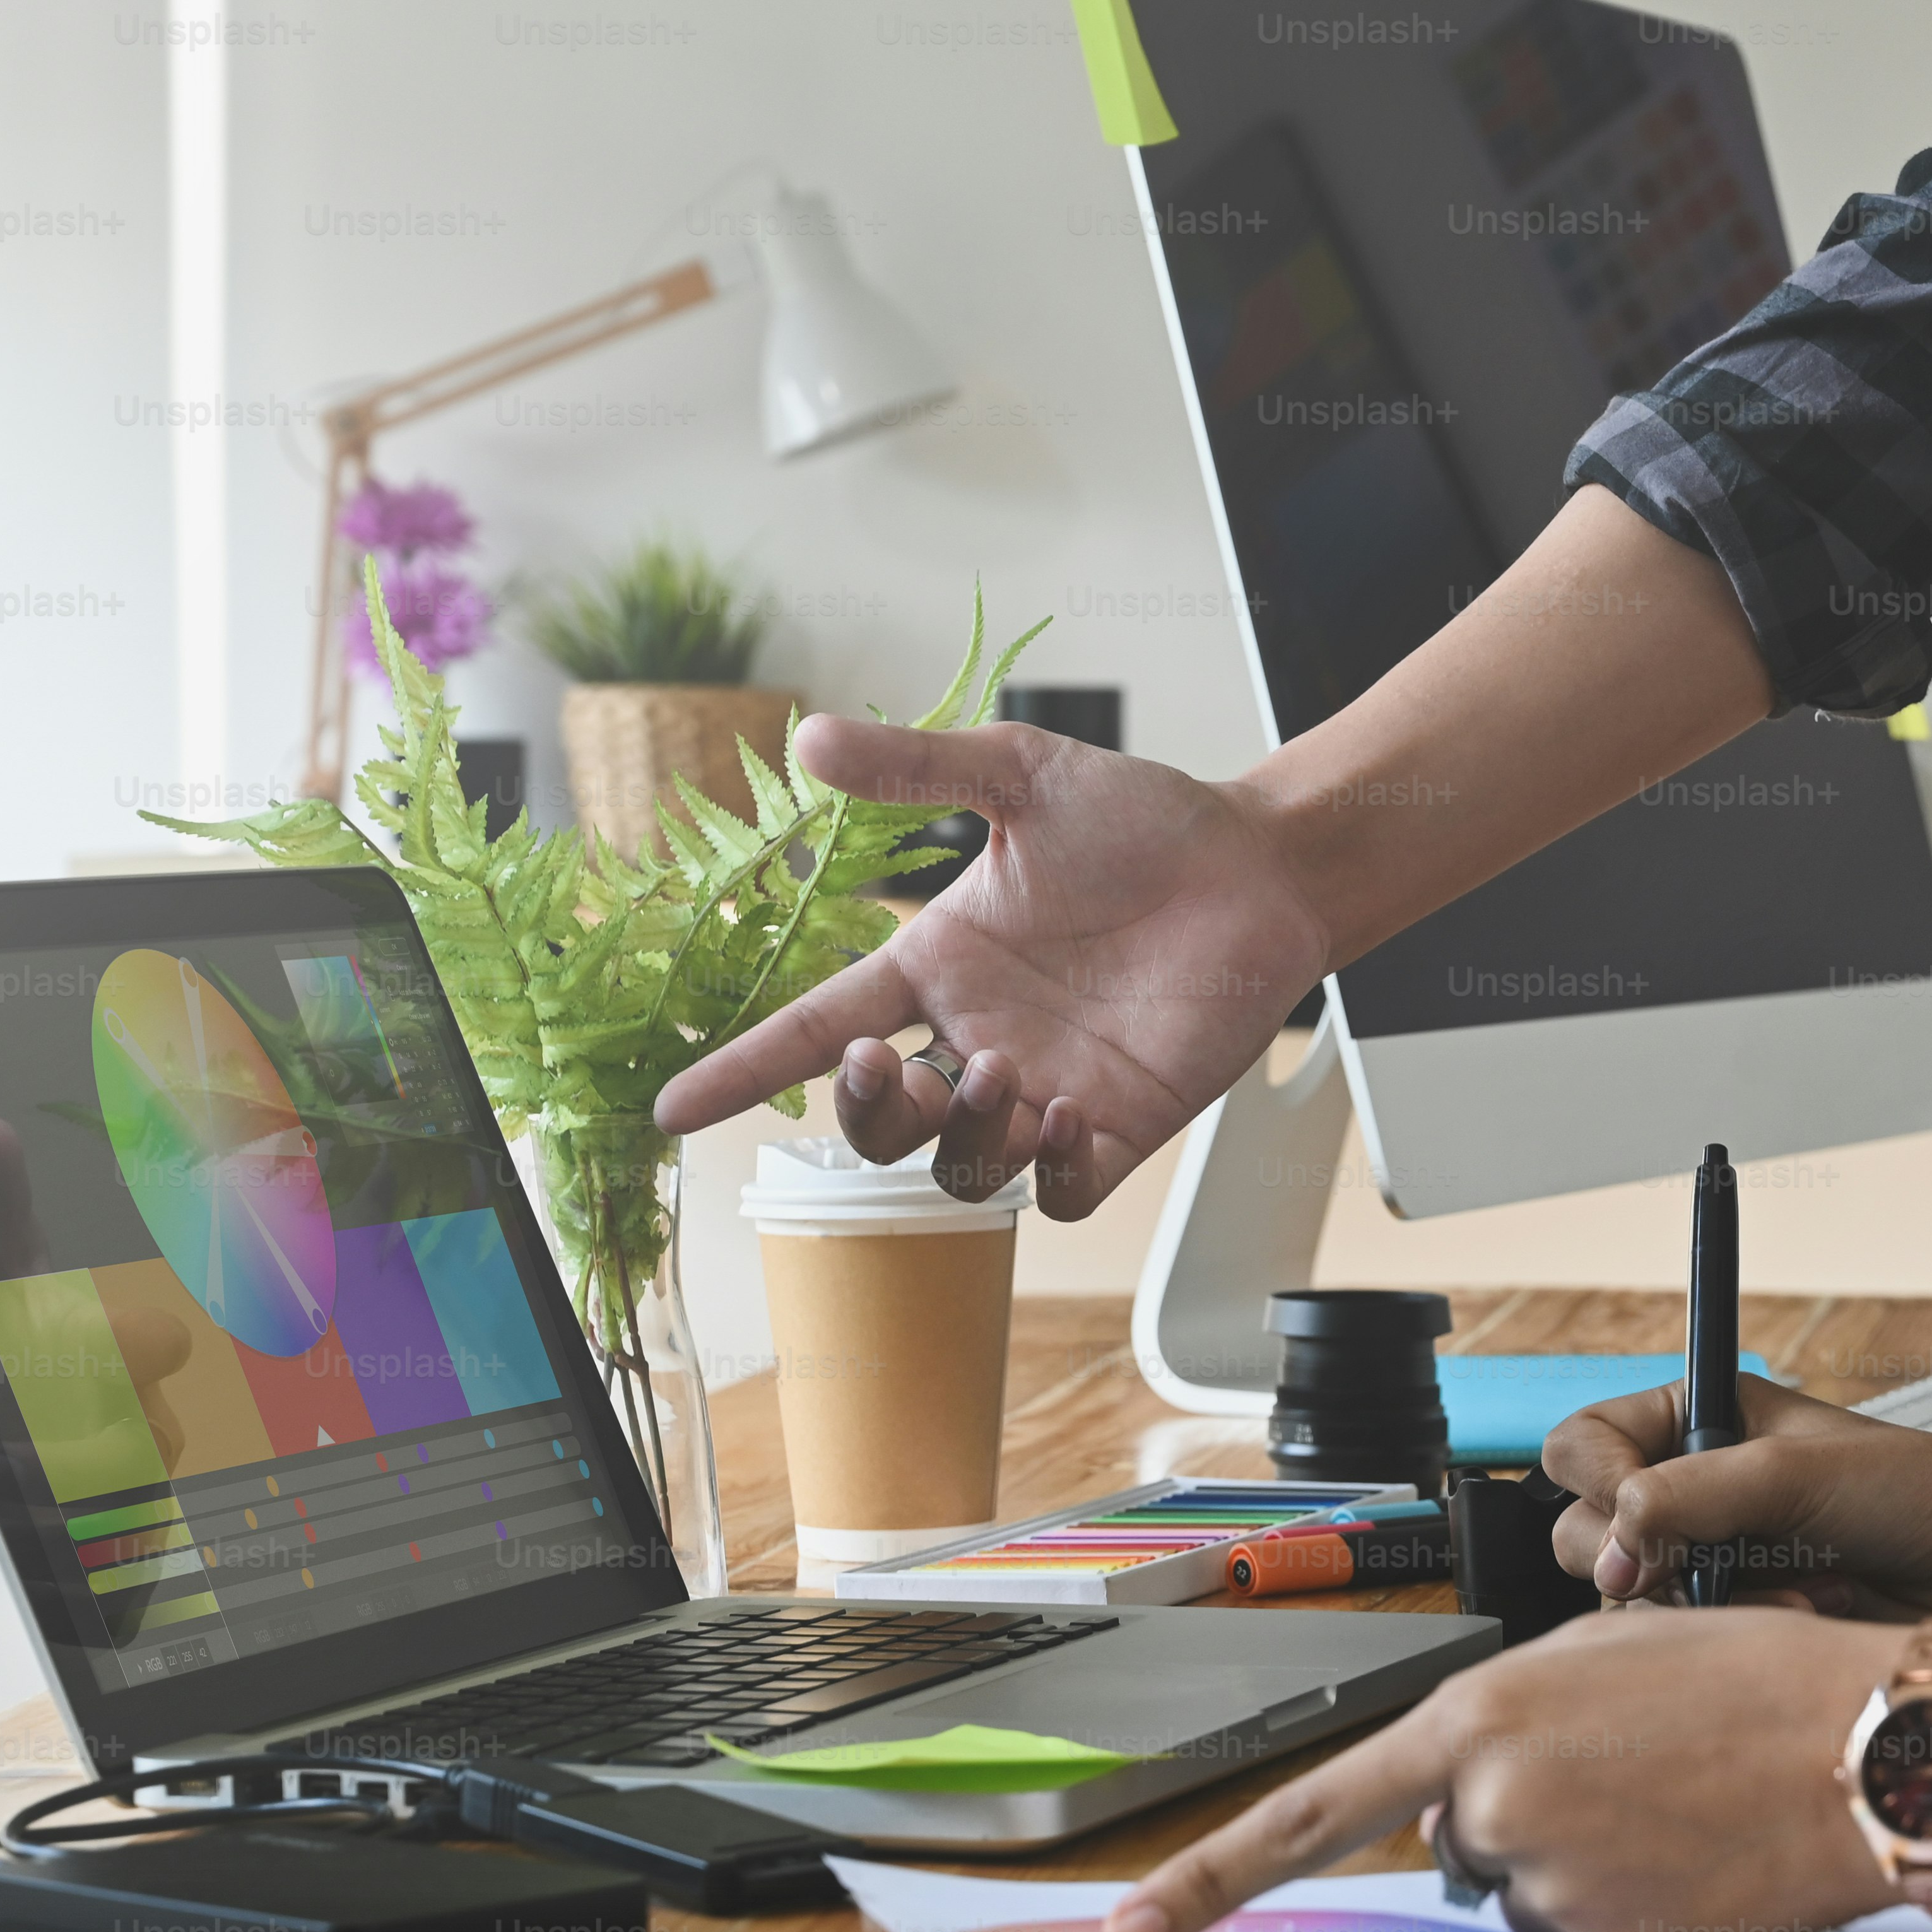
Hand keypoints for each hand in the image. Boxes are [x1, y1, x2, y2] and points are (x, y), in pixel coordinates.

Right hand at [648, 715, 1330, 1213]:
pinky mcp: (1115, 1128)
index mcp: (938, 965)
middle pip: (879, 1119)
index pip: (817, 1027)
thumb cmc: (1144, 820)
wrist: (1258, 864)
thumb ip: (917, 768)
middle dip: (867, 1108)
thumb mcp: (1021, 775)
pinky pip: (1054, 1194)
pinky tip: (1060, 1115)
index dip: (746, 1068)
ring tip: (1010, 1072)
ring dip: (963, 1131)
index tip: (674, 1105)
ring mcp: (1043, 1090)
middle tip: (895, 1061)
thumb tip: (808, 737)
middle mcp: (978, 1036)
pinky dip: (1039, 1174)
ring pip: (958, 1163)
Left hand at [1107, 1606, 1903, 1931]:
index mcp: (1477, 1719)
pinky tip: (1699, 1846)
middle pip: (1454, 1841)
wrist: (1873, 1742)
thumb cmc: (1753, 1675)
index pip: (1307, 1812)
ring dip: (1577, 1856)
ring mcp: (1553, 1886)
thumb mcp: (1603, 1655)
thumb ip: (1506, 1720)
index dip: (1206, 1879)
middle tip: (1626, 1767)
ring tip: (1674, 1799)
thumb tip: (1463, 1800)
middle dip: (1516, 1812)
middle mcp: (1494, 1807)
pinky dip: (1630, 1898)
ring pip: (1523, 1892)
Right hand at [1543, 1375, 1931, 1618]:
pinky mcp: (1737, 1618)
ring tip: (1789, 1587)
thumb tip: (1609, 1550)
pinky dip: (1734, 1634)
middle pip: (1582, 1529)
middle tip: (1699, 1566)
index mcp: (1696, 1417)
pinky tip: (1804, 1614)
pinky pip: (1681, 1640)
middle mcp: (1691, 1484)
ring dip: (1701, 1602)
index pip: (1581, 1444)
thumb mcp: (1792, 1474)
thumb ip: (1684, 1499)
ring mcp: (1709, 1556)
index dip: (1597, 1482)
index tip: (1634, 1518)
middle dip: (1643, 1556)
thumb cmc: (1920, 1491)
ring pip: (1627, 1598)